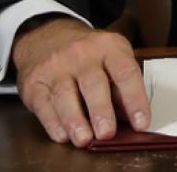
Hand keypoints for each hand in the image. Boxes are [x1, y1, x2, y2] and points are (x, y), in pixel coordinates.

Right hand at [13, 16, 148, 146]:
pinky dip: (53, 123)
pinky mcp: (34, 82)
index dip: (135, 99)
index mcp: (108, 47)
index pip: (125, 72)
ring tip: (84, 139)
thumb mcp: (110, 58)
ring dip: (75, 120)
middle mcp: (82, 54)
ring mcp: (56, 67)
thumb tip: (132, 120)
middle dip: (101, 110)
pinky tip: (63, 135)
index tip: (142, 123)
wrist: (47, 36)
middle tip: (107, 133)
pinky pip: (43, 104)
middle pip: (93, 83)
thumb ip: (120, 88)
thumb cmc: (87, 55)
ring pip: (65, 94)